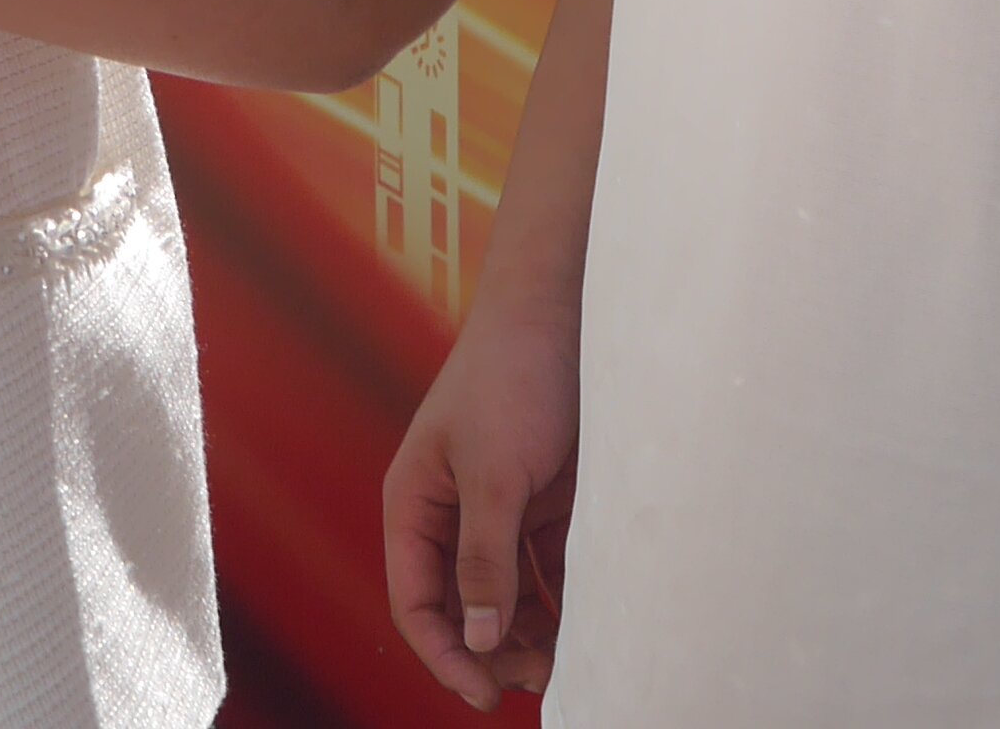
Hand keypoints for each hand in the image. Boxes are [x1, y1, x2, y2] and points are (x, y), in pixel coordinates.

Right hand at [383, 274, 582, 710]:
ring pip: (505, 593)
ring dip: (528, 632)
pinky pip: (545, 567)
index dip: (445, 653)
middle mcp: (451, 512)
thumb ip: (485, 558)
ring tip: (565, 662)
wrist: (563, 309)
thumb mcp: (495, 474)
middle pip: (461, 605)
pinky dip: (559, 599)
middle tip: (540, 677)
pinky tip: (584, 623)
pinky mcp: (542, 500)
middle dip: (491, 648)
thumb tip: (478, 639)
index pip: (417, 601)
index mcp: (416, 503)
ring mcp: (498, 507)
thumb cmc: (511, 378)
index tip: (482, 694)